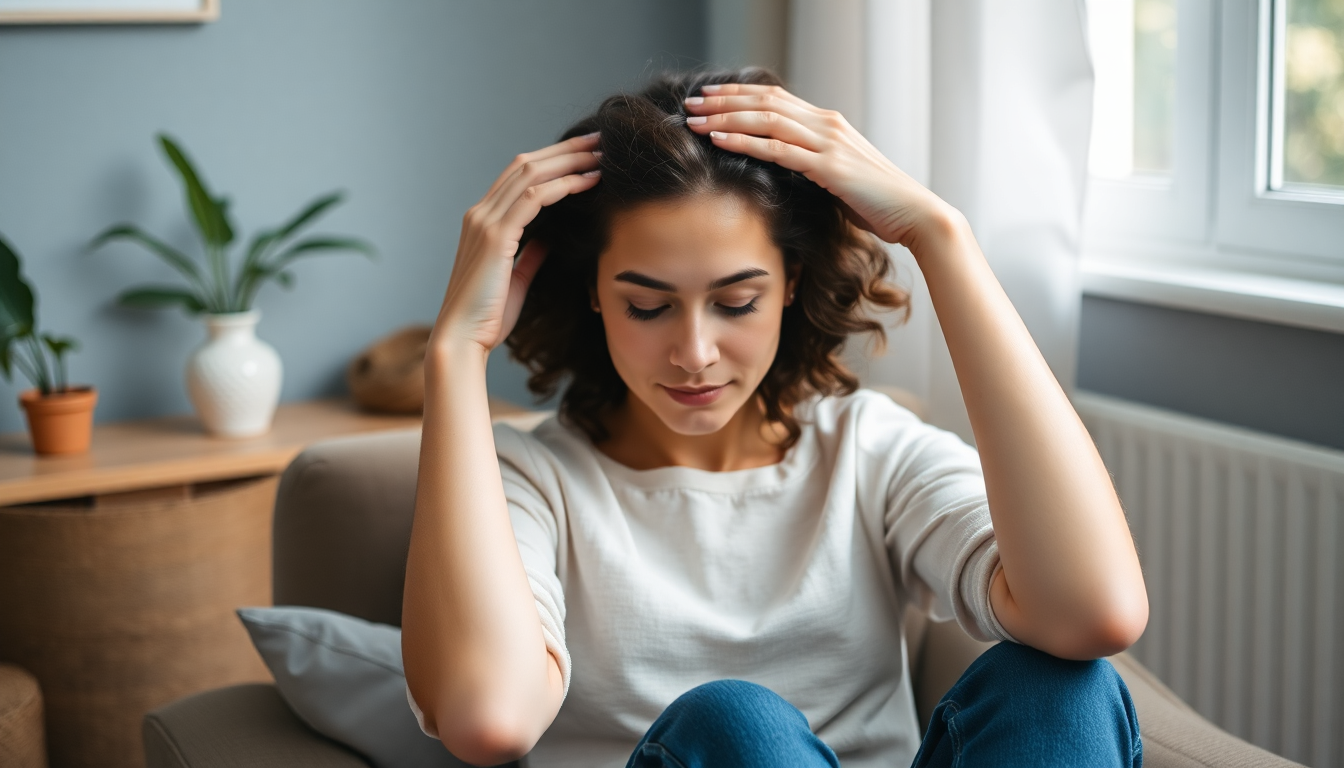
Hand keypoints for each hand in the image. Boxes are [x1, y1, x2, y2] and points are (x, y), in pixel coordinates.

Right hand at [432, 133, 601, 355]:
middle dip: (565, 150)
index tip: (586, 154)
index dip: (553, 160)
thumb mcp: (516, 279)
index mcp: (483, 221)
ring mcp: (485, 222)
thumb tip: (549, 238)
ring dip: (569, 161)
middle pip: (526, 164)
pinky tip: (588, 181)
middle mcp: (480, 213)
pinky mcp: (496, 237)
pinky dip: (564, 185)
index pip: (519, 176)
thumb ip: (530, 253)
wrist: (462, 339)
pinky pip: (535, 198)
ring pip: (531, 173)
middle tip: (599, 141)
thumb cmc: (488, 316)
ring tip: (601, 155)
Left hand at [682, 84, 951, 249]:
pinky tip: (718, 140)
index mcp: (828, 124)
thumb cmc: (878, 203)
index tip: (708, 97)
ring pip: (767, 119)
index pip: (774, 99)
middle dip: (723, 100)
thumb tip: (785, 170)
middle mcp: (826, 125)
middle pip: (765, 102)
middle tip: (690, 102)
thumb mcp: (838, 177)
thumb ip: (813, 165)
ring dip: (726, 117)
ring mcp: (828, 143)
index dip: (738, 95)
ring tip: (695, 119)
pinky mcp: (829, 167)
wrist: (915, 214)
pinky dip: (745, 142)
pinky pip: (778, 150)